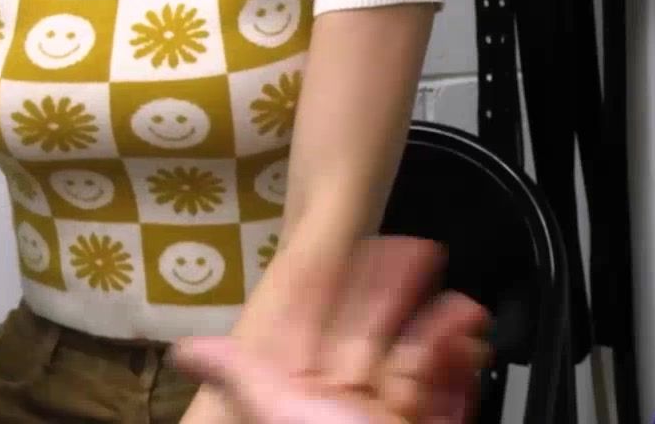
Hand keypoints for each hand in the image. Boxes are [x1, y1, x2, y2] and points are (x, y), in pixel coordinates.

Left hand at [172, 238, 490, 423]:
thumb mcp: (277, 412)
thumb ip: (241, 378)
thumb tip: (185, 350)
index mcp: (304, 400)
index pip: (317, 329)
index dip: (332, 285)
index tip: (346, 248)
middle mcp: (344, 409)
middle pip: (372, 336)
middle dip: (393, 290)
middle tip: (415, 248)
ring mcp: (386, 420)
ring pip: (416, 362)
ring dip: (439, 326)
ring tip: (459, 303)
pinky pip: (447, 396)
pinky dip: (461, 368)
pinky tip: (469, 343)